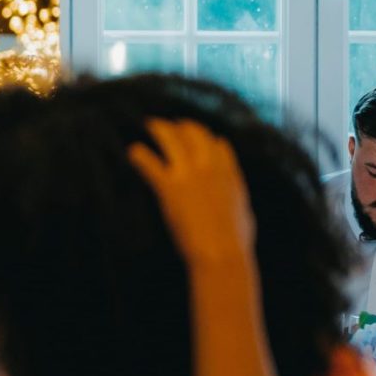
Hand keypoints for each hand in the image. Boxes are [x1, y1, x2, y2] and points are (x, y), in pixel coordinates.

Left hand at [128, 118, 256, 269]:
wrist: (222, 251)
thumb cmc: (235, 239)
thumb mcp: (243, 208)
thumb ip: (235, 191)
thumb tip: (234, 188)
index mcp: (229, 171)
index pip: (217, 143)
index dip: (205, 136)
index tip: (195, 134)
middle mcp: (210, 165)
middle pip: (194, 133)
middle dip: (181, 126)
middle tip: (168, 125)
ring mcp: (189, 173)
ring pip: (171, 139)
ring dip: (159, 128)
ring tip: (149, 124)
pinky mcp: (169, 186)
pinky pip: (149, 162)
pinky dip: (139, 155)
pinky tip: (132, 152)